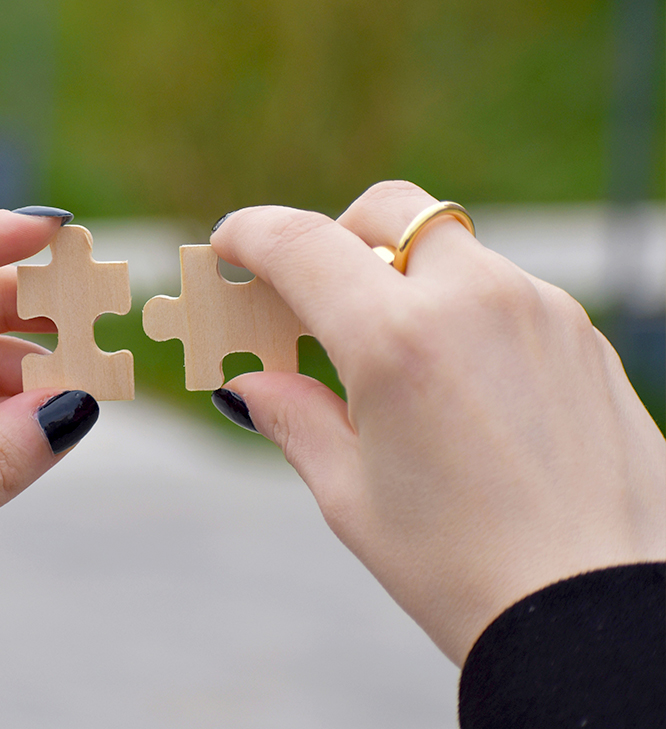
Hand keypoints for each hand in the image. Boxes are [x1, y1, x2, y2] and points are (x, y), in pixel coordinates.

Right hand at [211, 181, 665, 664]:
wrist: (596, 614)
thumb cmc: (462, 568)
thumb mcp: (350, 495)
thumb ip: (293, 417)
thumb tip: (246, 383)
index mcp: (397, 341)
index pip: (302, 244)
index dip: (251, 235)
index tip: (230, 247)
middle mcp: (474, 301)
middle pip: (387, 211)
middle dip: (337, 236)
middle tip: (314, 301)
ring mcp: (540, 310)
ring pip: (452, 251)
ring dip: (405, 279)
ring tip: (391, 362)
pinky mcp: (584, 336)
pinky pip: (505, 292)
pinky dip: (463, 312)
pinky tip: (458, 388)